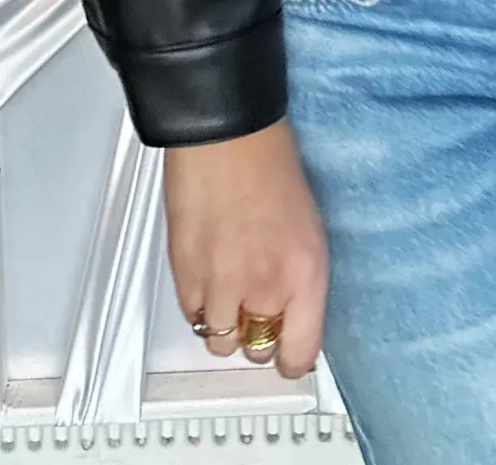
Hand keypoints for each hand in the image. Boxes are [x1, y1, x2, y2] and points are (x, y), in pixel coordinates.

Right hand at [164, 117, 328, 378]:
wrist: (228, 137)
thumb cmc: (271, 167)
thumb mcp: (309, 227)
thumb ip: (301, 278)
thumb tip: (295, 313)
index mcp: (306, 273)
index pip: (302, 352)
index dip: (294, 360)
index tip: (291, 356)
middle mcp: (265, 286)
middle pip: (257, 351)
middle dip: (259, 336)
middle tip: (258, 312)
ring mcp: (222, 284)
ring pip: (219, 342)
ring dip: (225, 323)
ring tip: (231, 290)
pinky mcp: (186, 276)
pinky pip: (192, 317)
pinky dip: (200, 306)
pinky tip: (210, 277)